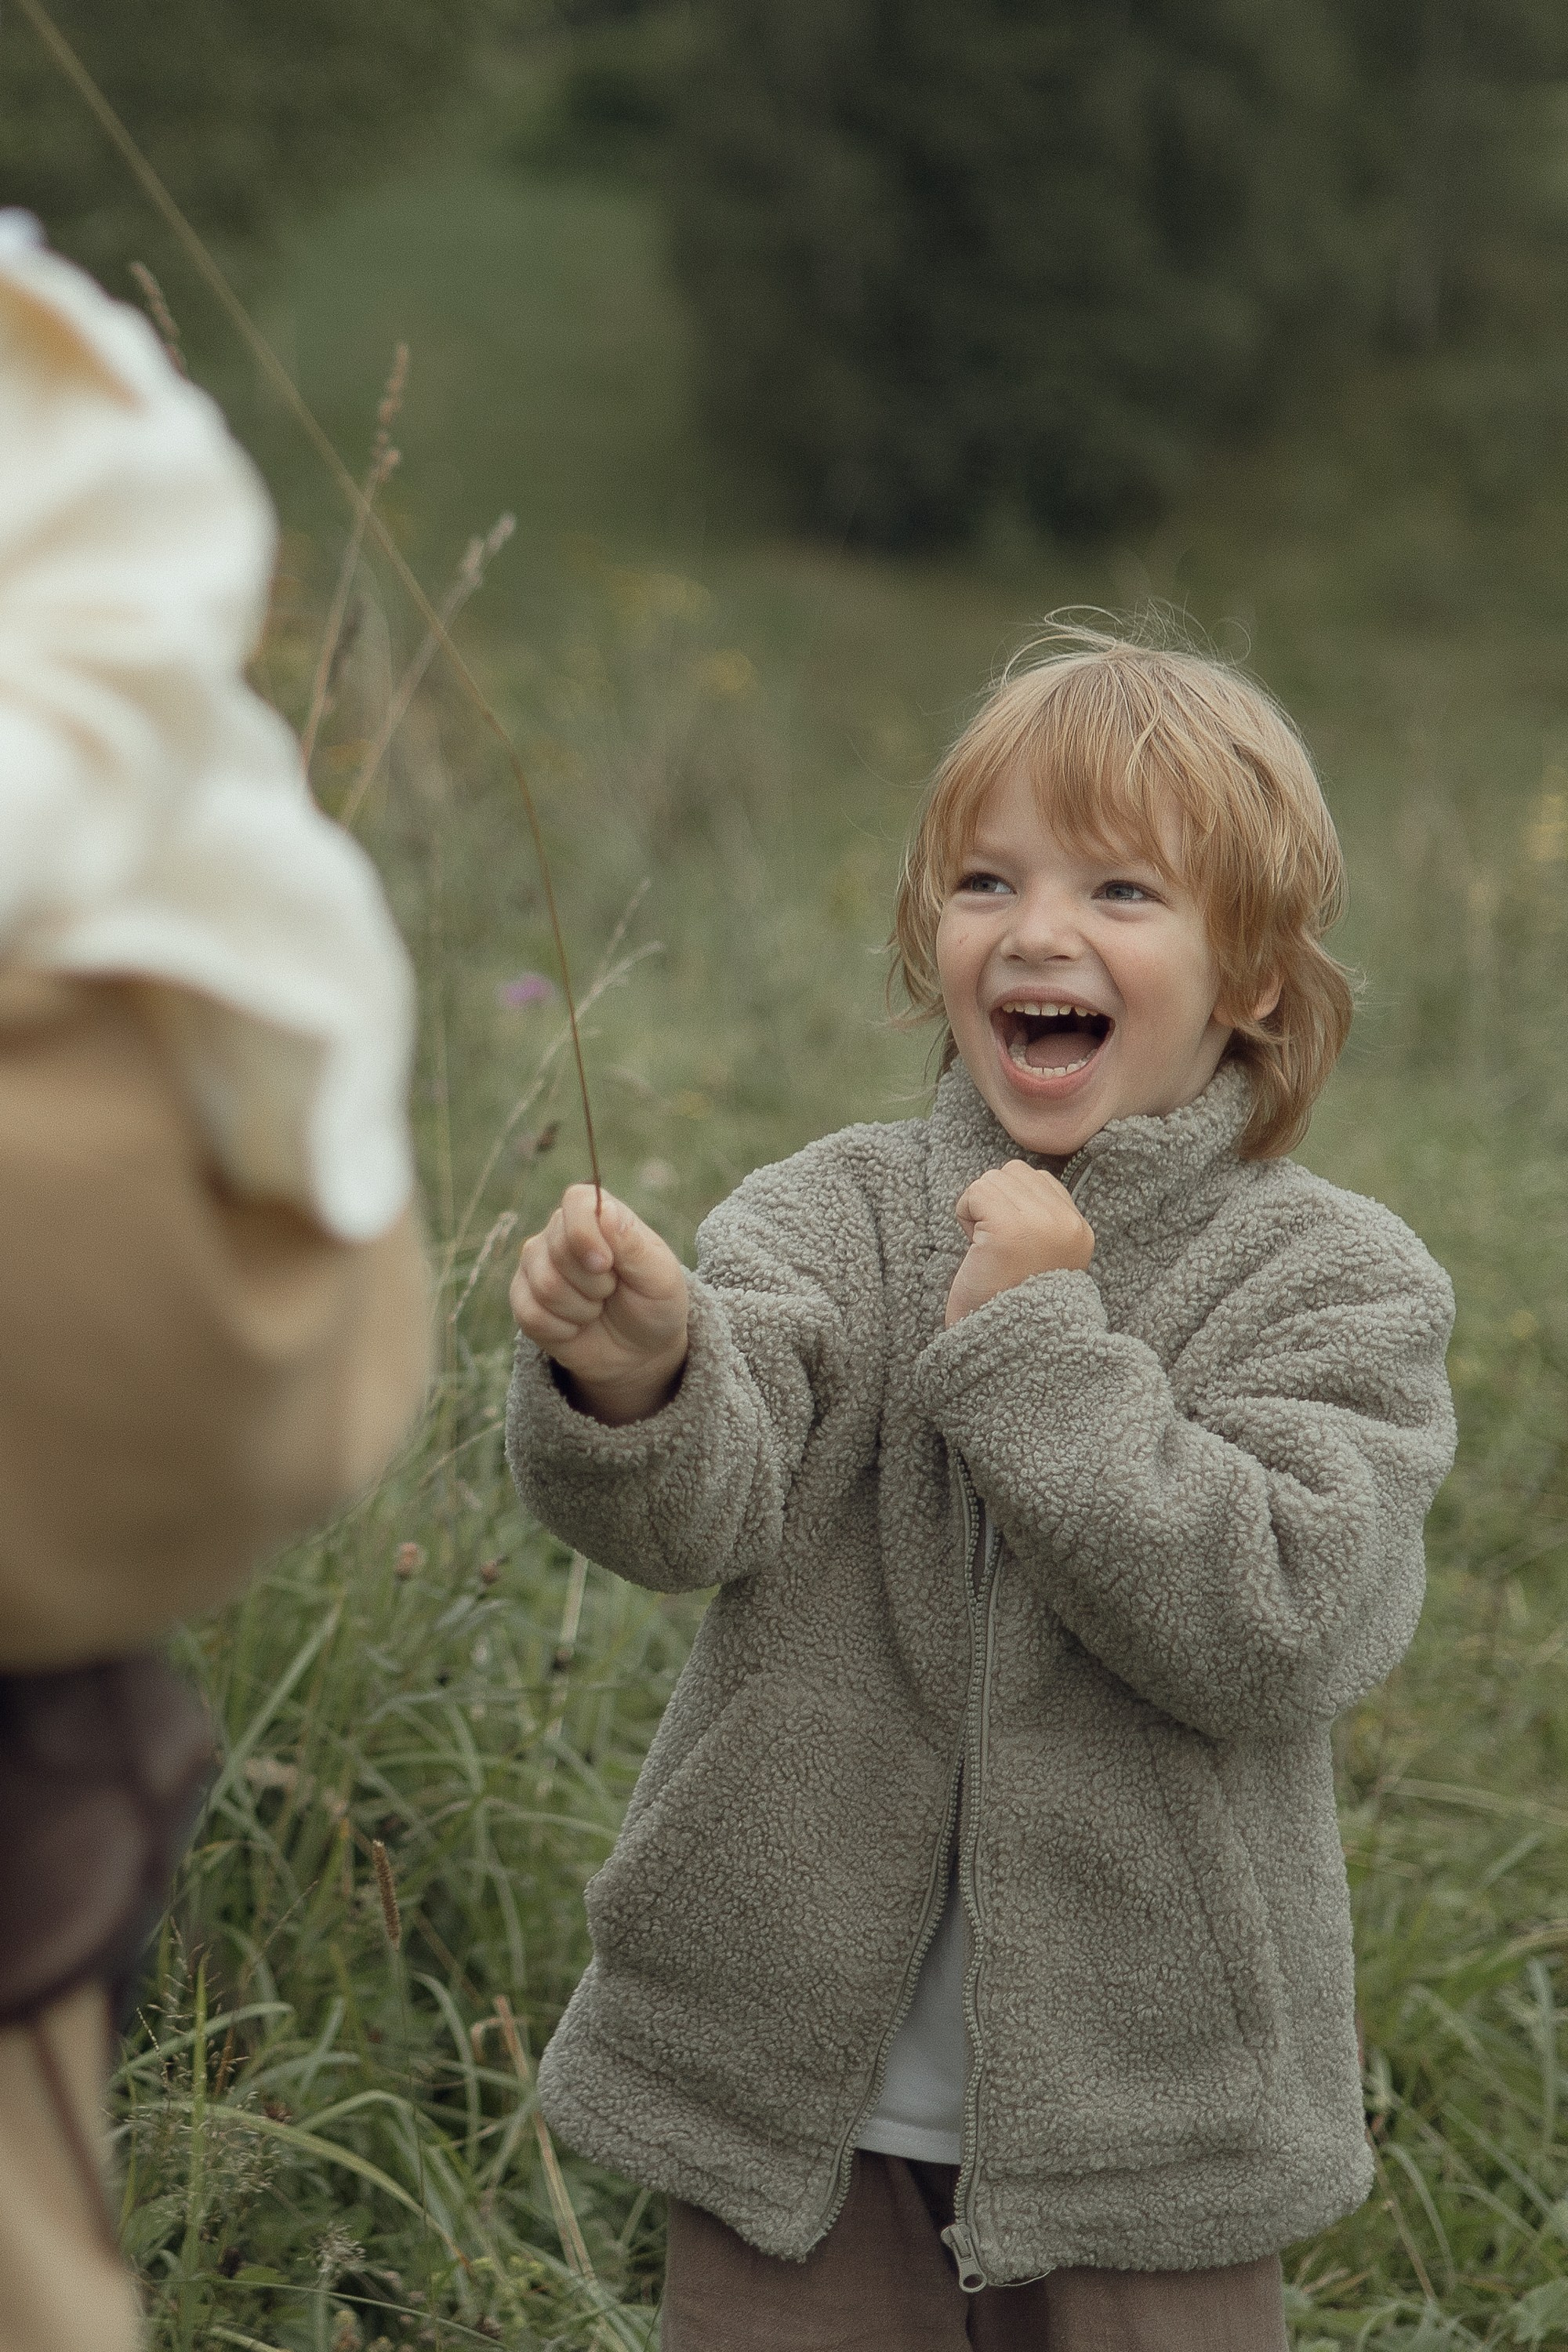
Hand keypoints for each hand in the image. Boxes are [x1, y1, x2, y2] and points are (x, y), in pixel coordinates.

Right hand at [512, 1185, 688, 1423]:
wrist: (638, 1351)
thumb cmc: (653, 1305)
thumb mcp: (660, 1277)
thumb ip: (633, 1243)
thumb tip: (605, 1211)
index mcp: (598, 1216)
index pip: (577, 1201)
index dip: (586, 1234)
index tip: (606, 1264)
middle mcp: (560, 1234)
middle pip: (559, 1250)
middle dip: (594, 1284)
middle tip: (611, 1291)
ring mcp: (536, 1265)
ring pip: (545, 1285)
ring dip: (581, 1309)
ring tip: (596, 1308)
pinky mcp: (522, 1299)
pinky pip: (531, 1315)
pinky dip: (562, 1330)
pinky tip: (576, 1327)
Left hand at [945, 1161, 1093, 1327]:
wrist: (1004, 1345)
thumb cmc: (1009, 1305)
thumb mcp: (1039, 1257)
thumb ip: (1038, 1220)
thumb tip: (1007, 1181)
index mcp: (1079, 1231)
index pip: (1040, 1180)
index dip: (1013, 1204)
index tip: (1009, 1243)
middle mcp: (1067, 1223)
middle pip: (1015, 1172)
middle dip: (995, 1202)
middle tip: (994, 1246)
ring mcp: (1041, 1222)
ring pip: (994, 1178)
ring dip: (978, 1209)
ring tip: (987, 1249)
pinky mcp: (1010, 1227)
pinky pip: (975, 1192)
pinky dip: (965, 1215)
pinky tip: (976, 1248)